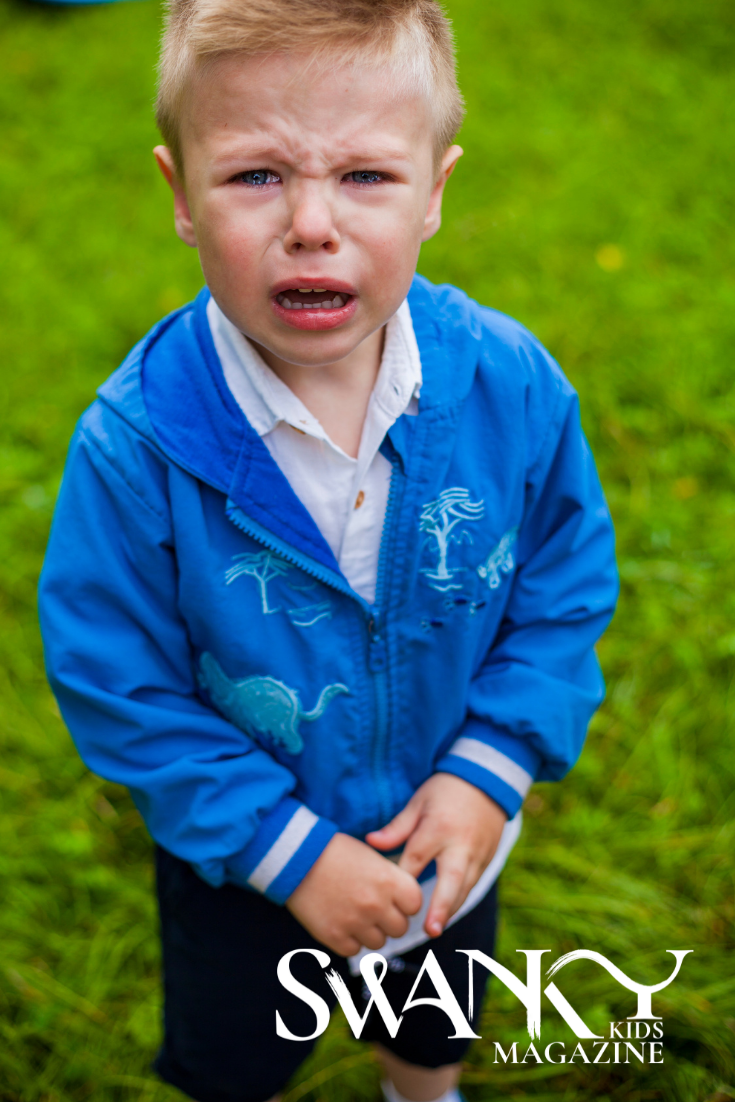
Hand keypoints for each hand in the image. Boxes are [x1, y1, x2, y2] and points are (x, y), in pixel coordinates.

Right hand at [286, 832, 422, 956]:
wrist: (297, 857)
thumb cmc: (334, 851)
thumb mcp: (371, 856)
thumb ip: (391, 879)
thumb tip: (402, 899)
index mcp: (389, 880)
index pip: (415, 905)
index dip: (406, 903)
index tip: (396, 900)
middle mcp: (376, 904)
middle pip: (400, 928)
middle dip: (389, 920)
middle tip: (374, 908)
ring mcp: (355, 922)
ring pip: (379, 943)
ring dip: (370, 931)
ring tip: (356, 914)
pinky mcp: (334, 936)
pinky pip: (354, 950)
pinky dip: (349, 940)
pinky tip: (341, 921)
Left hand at [366, 773, 506, 938]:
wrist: (487, 780)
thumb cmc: (446, 789)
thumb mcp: (419, 801)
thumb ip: (397, 827)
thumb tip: (370, 842)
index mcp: (439, 827)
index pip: (417, 857)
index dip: (402, 877)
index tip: (387, 894)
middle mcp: (460, 844)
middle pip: (451, 880)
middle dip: (440, 907)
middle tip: (430, 930)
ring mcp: (478, 853)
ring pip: (465, 888)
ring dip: (450, 909)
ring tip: (435, 929)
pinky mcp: (487, 858)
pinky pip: (473, 883)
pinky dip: (460, 899)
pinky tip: (447, 913)